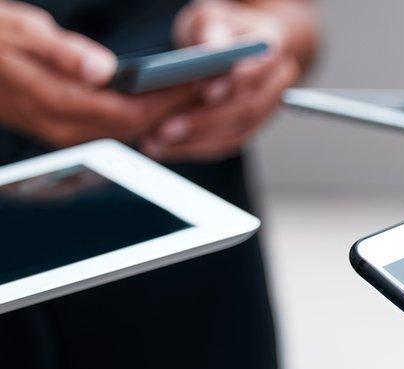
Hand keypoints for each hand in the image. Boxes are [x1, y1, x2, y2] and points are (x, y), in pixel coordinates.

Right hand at [0, 1, 195, 146]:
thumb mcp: (22, 30)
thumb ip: (63, 52)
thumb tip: (103, 71)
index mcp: (55, 101)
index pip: (127, 112)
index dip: (166, 99)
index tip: (198, 80)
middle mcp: (63, 127)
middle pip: (136, 126)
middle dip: (175, 106)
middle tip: (211, 82)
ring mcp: (65, 133)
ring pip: (129, 131)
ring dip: (165, 112)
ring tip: (197, 86)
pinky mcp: (68, 129)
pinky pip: (116, 128)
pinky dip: (144, 113)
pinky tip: (165, 95)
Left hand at [144, 0, 316, 160]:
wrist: (242, 44)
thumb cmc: (222, 30)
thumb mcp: (211, 19)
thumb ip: (212, 33)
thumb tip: (210, 53)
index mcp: (272, 48)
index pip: (256, 70)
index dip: (232, 84)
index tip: (205, 93)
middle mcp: (277, 80)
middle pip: (247, 108)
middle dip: (205, 121)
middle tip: (166, 129)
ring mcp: (268, 106)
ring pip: (238, 131)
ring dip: (197, 141)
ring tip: (158, 143)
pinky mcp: (252, 125)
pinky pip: (230, 143)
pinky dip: (198, 148)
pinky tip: (169, 149)